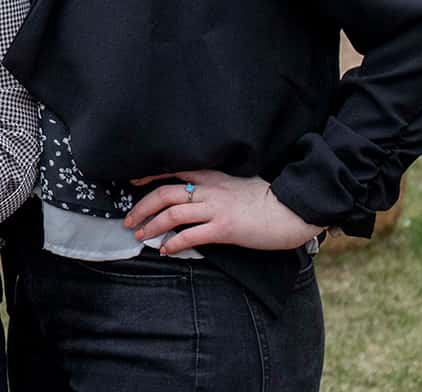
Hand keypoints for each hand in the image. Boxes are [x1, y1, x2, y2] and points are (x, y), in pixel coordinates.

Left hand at [125, 170, 322, 255]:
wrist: (293, 210)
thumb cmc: (268, 199)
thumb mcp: (238, 183)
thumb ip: (216, 186)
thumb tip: (196, 195)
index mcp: (213, 176)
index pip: (174, 171)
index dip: (149, 177)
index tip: (133, 183)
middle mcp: (210, 190)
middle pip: (164, 194)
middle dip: (141, 208)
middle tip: (128, 220)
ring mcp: (217, 209)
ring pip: (172, 215)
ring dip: (151, 226)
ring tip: (141, 236)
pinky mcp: (225, 228)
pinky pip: (191, 235)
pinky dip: (174, 243)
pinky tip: (166, 250)